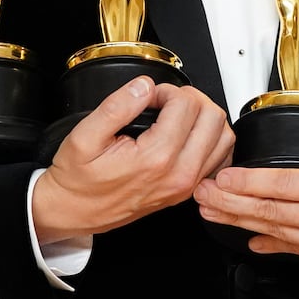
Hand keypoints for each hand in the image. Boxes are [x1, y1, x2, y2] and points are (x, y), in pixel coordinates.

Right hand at [32, 77, 233, 243]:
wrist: (74, 211)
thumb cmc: (78, 180)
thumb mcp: (84, 136)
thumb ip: (117, 106)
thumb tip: (144, 86)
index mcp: (155, 159)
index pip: (185, 105)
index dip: (166, 90)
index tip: (149, 97)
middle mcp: (178, 174)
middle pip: (212, 117)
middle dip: (190, 99)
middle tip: (165, 101)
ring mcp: (186, 185)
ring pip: (223, 136)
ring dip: (204, 117)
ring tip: (177, 114)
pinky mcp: (187, 190)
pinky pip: (219, 159)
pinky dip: (212, 140)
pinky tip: (190, 134)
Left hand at [193, 117, 298, 291]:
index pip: (282, 185)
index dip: (247, 181)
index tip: (223, 176)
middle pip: (267, 210)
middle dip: (228, 203)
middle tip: (200, 194)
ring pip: (273, 231)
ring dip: (238, 221)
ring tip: (211, 213)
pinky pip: (292, 249)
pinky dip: (268, 243)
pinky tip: (250, 241)